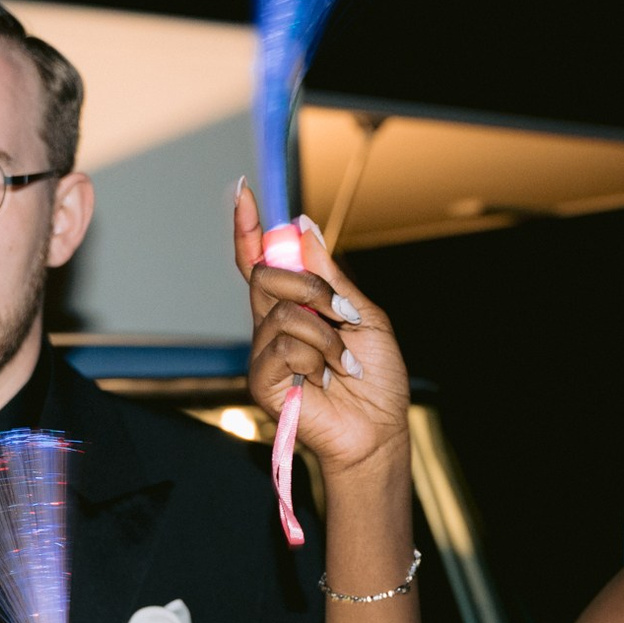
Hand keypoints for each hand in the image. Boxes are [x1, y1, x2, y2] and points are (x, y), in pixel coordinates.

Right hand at [234, 181, 408, 479]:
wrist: (379, 429)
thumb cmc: (375, 379)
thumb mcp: (363, 315)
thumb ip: (330, 276)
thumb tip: (303, 226)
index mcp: (295, 308)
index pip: (260, 262)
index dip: (249, 229)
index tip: (244, 192)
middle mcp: (273, 327)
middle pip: (265, 275)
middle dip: (310, 286)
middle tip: (342, 313)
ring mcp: (265, 354)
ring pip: (279, 310)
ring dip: (324, 332)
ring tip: (344, 361)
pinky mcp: (262, 380)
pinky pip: (280, 344)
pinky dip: (314, 355)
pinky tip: (328, 376)